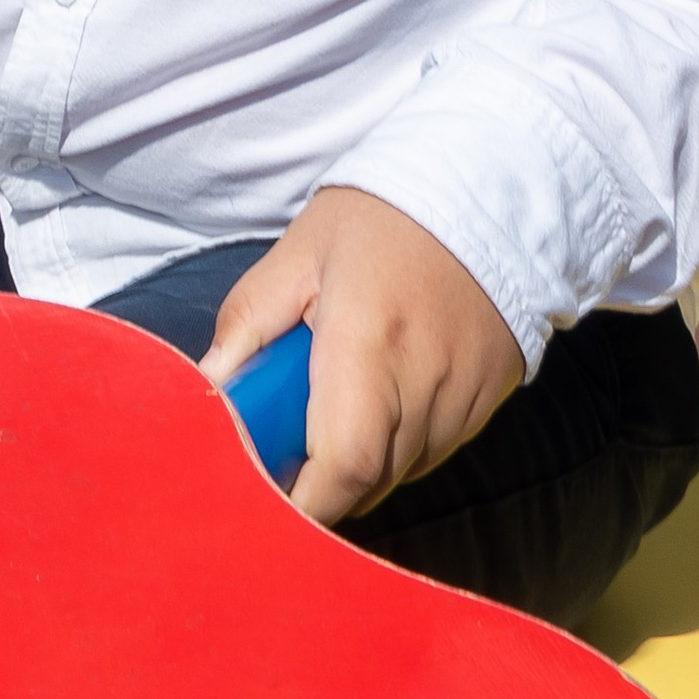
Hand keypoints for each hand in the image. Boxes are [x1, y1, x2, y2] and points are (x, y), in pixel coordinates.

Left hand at [199, 183, 525, 526]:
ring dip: (360, 462)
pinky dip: (399, 443)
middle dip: (321, 483)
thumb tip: (208, 388)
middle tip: (287, 443)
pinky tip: (385, 393)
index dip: (304, 505)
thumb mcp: (298, 254)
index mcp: (367, 342)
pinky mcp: (490, 399)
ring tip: (338, 400)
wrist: (489, 188)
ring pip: (400, 472)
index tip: (266, 510)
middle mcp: (424, 381)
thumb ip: (248, 324)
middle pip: (367, 482)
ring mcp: (465, 396)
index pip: (342, 464)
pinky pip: (433, 450)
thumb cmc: (381, 218)